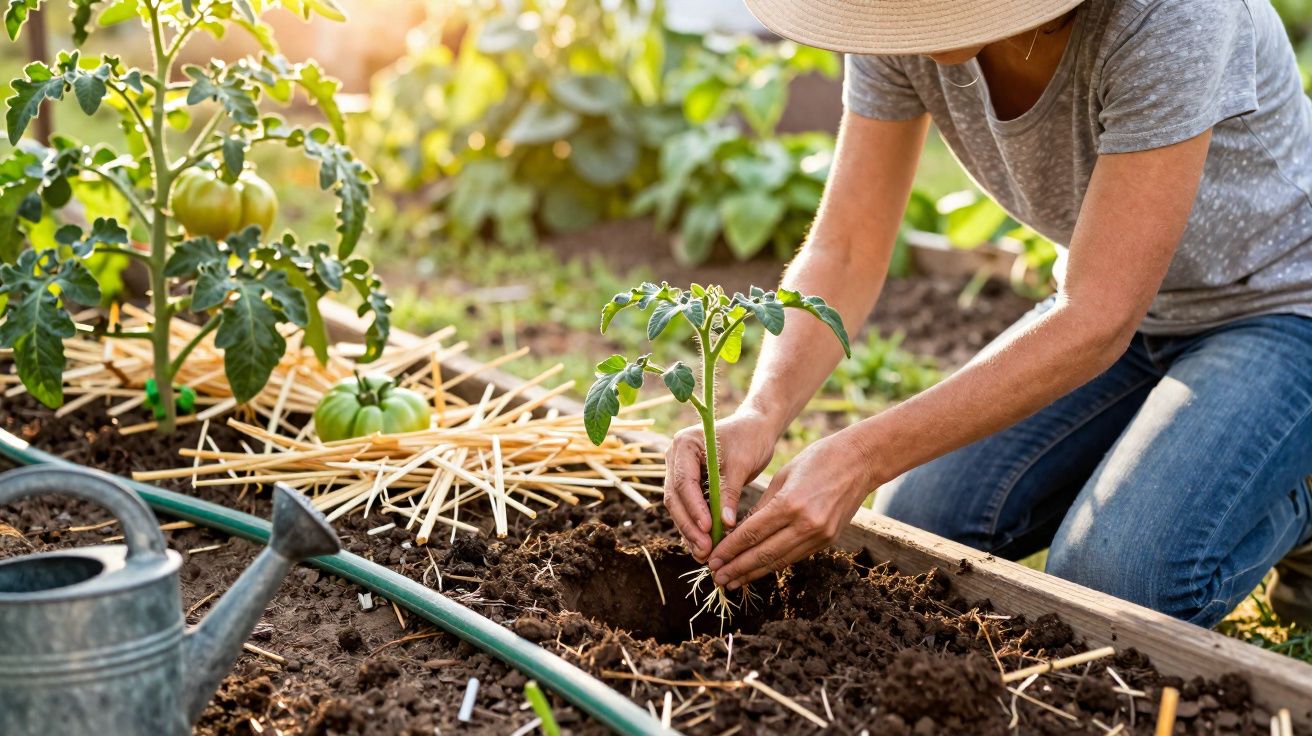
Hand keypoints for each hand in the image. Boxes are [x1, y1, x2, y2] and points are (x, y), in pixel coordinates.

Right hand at [664, 409, 777, 561]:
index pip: (684, 482)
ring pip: (678, 507)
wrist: (755, 429)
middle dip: (689, 526)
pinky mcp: (688, 483)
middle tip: (705, 550)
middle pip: (675, 498)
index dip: (694, 508)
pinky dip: (695, 526)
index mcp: (684, 444)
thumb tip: (725, 525)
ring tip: (704, 554)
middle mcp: (674, 457)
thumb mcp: (741, 464)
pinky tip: (703, 546)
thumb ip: (729, 492)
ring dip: (690, 531)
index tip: (708, 529)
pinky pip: (687, 508)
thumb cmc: (750, 439)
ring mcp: (678, 470)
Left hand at [708, 429, 877, 589]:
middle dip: (737, 568)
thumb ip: (761, 507)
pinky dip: (774, 565)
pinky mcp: (828, 540)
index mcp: (790, 504)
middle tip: (717, 577)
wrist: (861, 461)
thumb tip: (738, 533)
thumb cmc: (818, 460)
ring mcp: (820, 535)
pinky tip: (758, 570)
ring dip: (754, 573)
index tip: (712, 560)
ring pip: (779, 561)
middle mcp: (806, 524)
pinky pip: (795, 556)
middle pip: (764, 554)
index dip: (730, 550)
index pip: (752, 534)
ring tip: (733, 580)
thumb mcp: (782, 477)